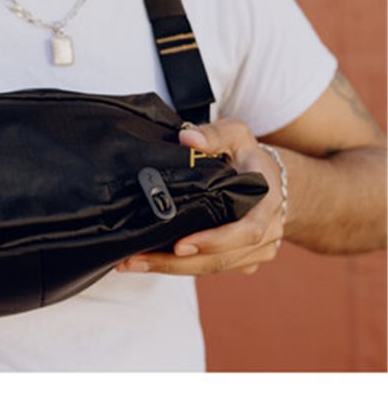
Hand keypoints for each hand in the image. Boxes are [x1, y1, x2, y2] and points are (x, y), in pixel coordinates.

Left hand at [115, 119, 284, 275]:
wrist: (269, 178)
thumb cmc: (247, 154)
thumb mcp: (235, 134)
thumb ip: (213, 134)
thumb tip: (188, 139)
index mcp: (267, 201)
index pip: (248, 230)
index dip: (215, 241)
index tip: (180, 245)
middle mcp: (267, 231)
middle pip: (222, 258)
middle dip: (177, 263)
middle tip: (137, 259)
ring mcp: (257, 250)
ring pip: (213, 267)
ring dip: (171, 268)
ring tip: (133, 262)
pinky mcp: (242, 260)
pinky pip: (210, 267)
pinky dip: (179, 267)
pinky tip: (148, 261)